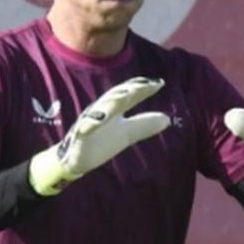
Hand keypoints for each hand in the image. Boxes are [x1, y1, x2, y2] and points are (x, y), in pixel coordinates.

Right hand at [28, 77, 169, 195]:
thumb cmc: (101, 142)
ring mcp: (89, 122)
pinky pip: (85, 128)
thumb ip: (144, 125)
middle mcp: (101, 111)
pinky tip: (100, 119)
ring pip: (101, 109)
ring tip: (126, 95)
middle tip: (146, 85)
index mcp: (113, 109)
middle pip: (115, 97)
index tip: (160, 83)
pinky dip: (91, 123)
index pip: (128, 95)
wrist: (76, 159)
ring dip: (112, 101)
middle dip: (129, 89)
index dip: (143, 88)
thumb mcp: (127, 134)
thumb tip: (167, 119)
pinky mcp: (80, 136)